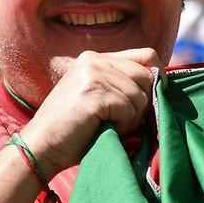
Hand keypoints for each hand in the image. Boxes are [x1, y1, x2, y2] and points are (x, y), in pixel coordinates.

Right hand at [18, 49, 157, 177]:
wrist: (40, 147)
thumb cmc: (74, 130)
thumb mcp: (100, 98)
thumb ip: (124, 86)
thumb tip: (163, 84)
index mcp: (95, 58)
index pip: (147, 55)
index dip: (156, 77)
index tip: (150, 99)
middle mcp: (94, 60)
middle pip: (146, 75)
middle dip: (142, 103)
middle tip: (122, 120)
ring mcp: (92, 74)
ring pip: (140, 95)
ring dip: (131, 118)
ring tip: (109, 125)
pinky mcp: (94, 92)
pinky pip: (129, 108)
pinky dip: (123, 125)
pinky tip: (104, 128)